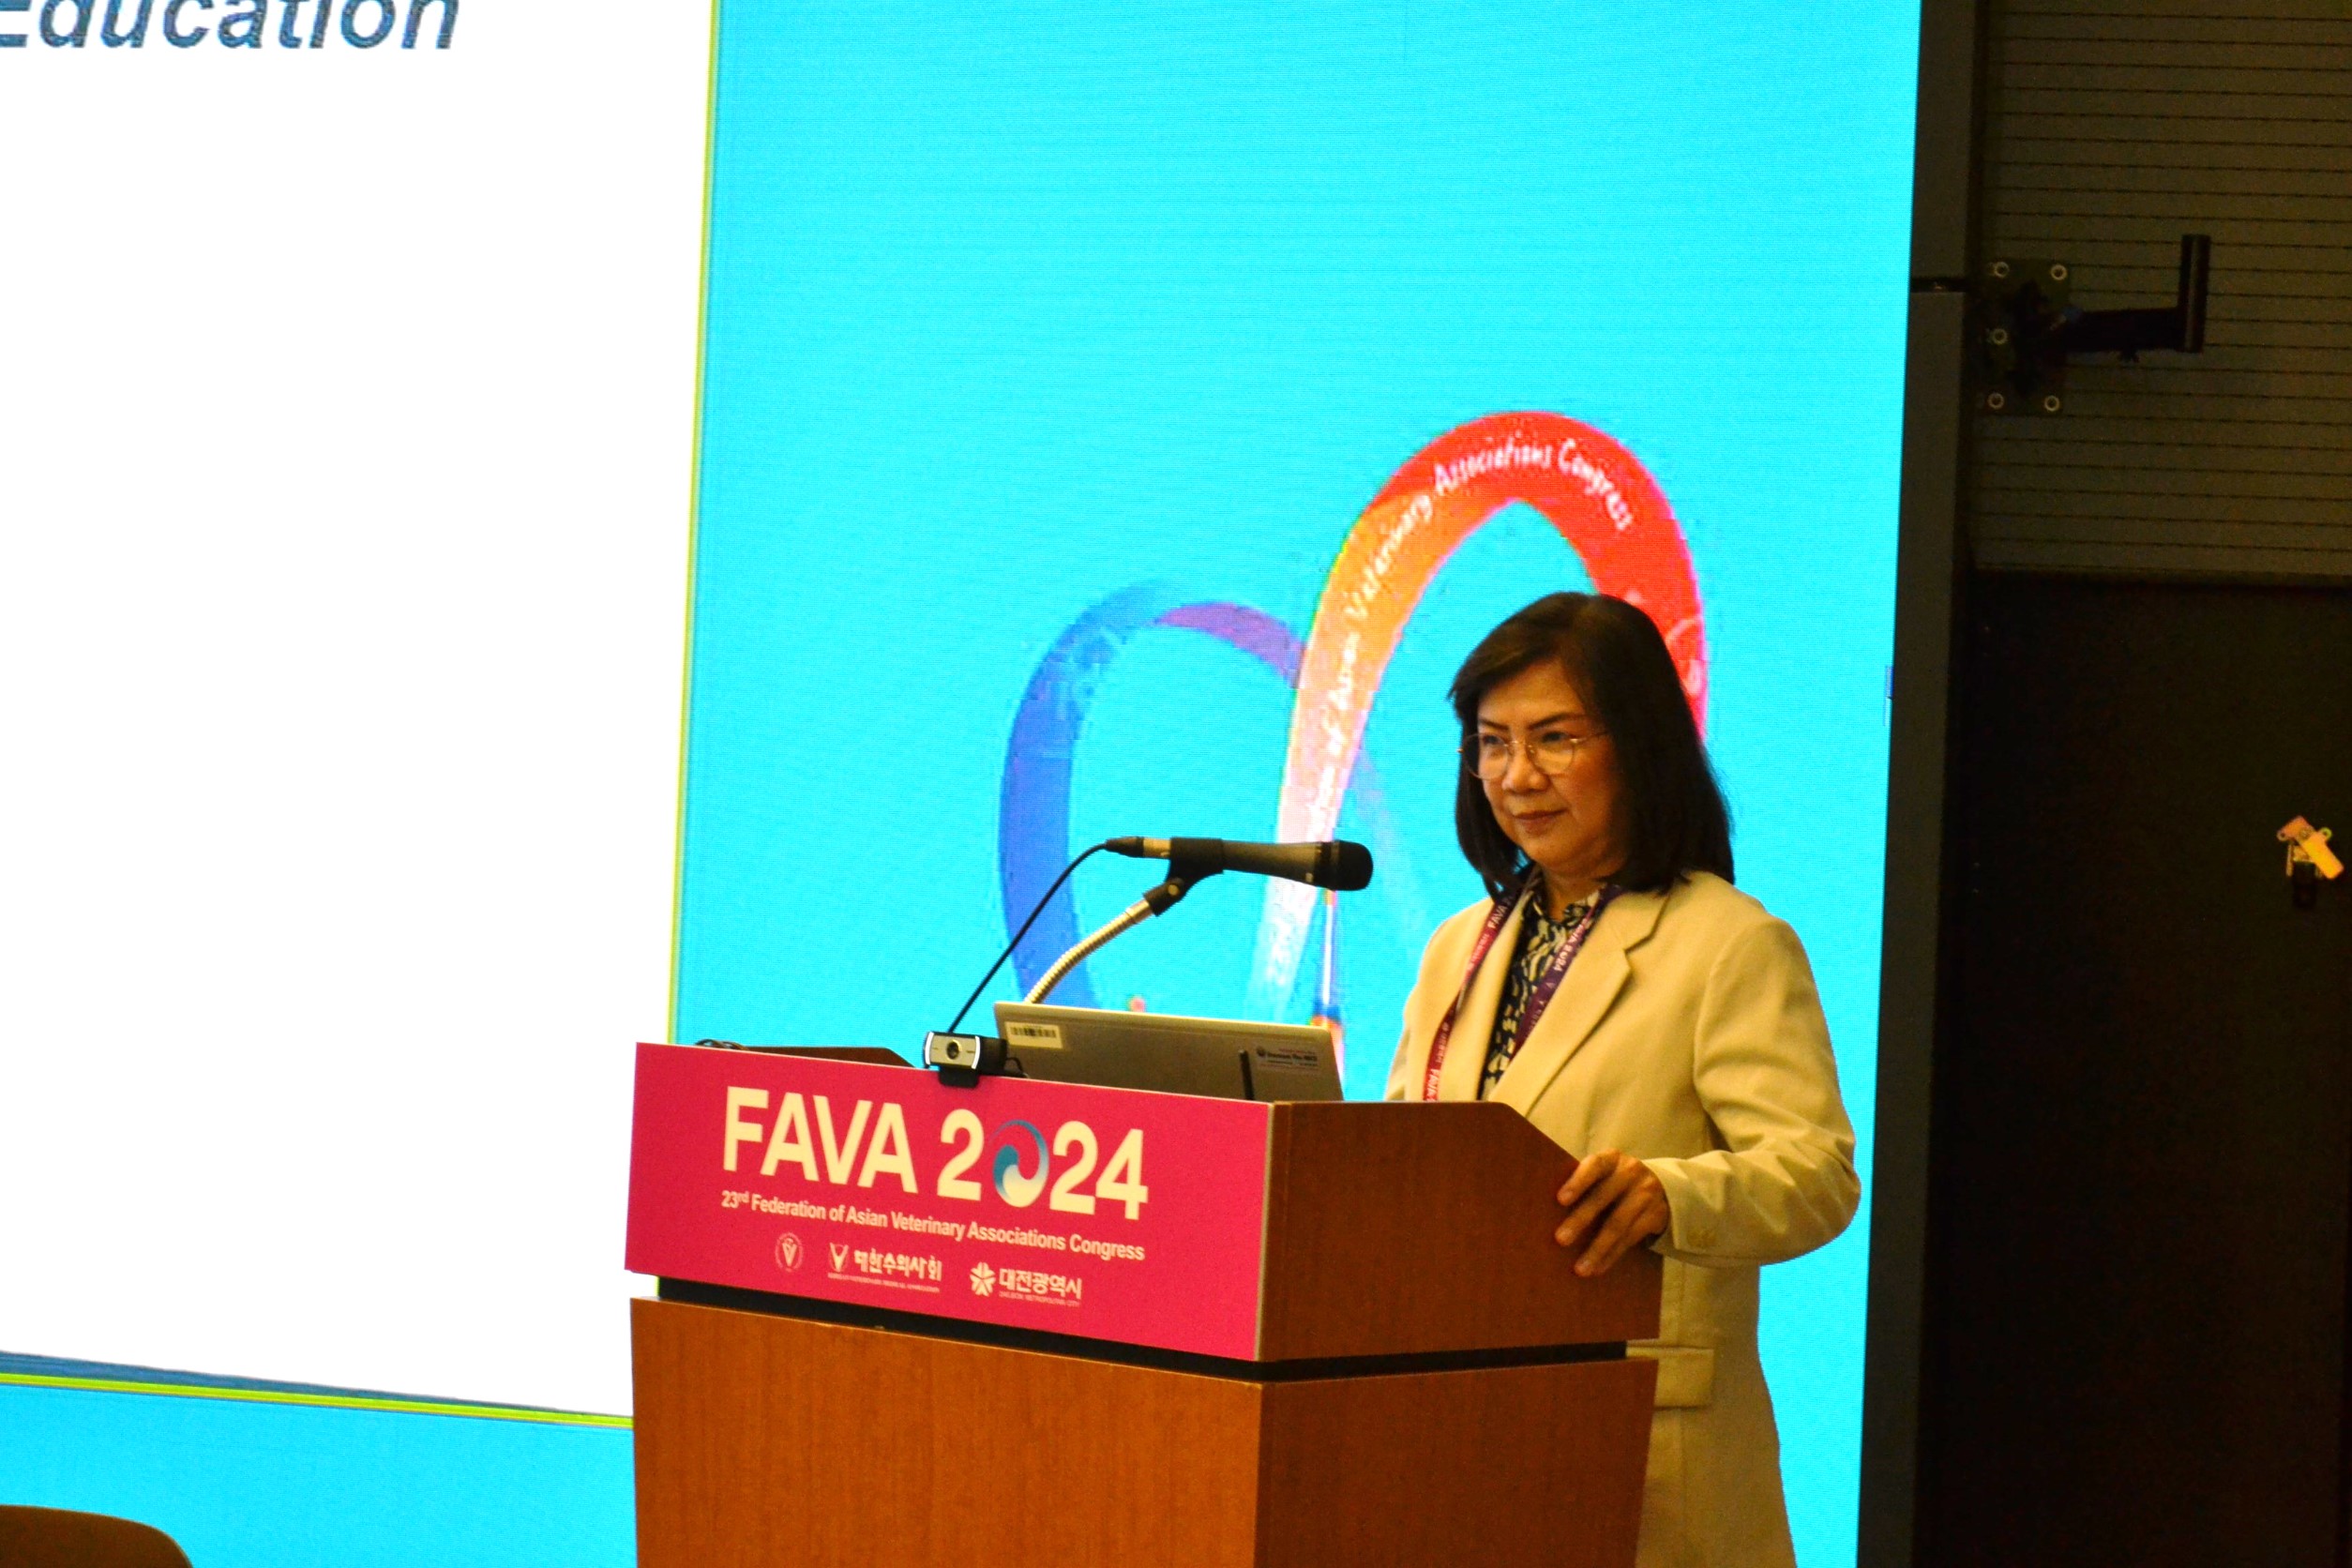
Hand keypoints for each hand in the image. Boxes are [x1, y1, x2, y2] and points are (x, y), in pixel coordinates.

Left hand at [1554, 1149, 1668, 1276]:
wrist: (1662, 1186)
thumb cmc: (1615, 1181)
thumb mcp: (1605, 1173)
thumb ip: (1583, 1182)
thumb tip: (1545, 1208)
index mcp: (1611, 1159)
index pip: (1594, 1166)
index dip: (1577, 1182)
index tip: (1560, 1200)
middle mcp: (1630, 1172)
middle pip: (1602, 1198)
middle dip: (1580, 1220)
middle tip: (1560, 1239)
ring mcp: (1646, 1193)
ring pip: (1618, 1224)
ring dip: (1597, 1248)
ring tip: (1580, 1268)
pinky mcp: (1657, 1215)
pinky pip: (1631, 1239)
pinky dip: (1612, 1256)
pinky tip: (1598, 1268)